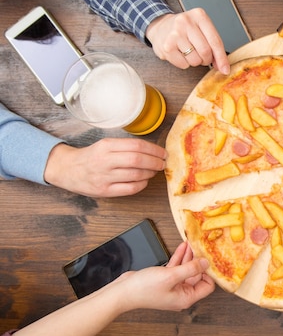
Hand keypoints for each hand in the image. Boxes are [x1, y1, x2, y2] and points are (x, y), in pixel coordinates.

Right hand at [44, 138, 166, 196]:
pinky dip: (142, 184)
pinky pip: (130, 189)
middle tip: (162, 163)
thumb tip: (153, 151)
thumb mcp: (105, 145)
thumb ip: (125, 147)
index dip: (154, 150)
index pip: (137, 145)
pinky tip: (143, 180)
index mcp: (106, 146)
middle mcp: (105, 160)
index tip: (163, 153)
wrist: (66, 169)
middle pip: (138, 160)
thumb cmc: (91, 157)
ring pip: (136, 175)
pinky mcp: (104, 191)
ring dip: (150, 173)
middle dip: (155, 162)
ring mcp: (104, 177)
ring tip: (153, 171)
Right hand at [116, 241, 214, 311]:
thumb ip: (190, 269)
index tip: (209, 259)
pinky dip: (179, 258)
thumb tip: (206, 263)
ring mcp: (173, 287)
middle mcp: (181, 294)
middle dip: (199, 261)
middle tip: (202, 247)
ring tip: (192, 243)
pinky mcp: (164, 281)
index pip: (207, 286)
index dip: (209, 272)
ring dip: (189, 256)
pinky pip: (176, 268)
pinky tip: (183, 247)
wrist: (123, 292)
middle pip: (197, 276)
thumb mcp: (171, 276)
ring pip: (186, 270)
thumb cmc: (144, 289)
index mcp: (186, 298)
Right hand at [145, 9, 229, 73]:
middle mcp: (186, 22)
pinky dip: (184, 63)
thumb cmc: (185, 30)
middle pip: (206, 51)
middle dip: (206, 60)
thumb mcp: (201, 29)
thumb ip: (214, 45)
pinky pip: (183, 64)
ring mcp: (175, 33)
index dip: (221, 58)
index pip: (215, 41)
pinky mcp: (166, 46)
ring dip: (195, 62)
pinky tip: (179, 53)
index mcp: (199, 15)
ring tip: (188, 52)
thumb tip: (223, 67)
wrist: (160, 27)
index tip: (225, 70)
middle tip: (202, 57)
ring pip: (195, 60)